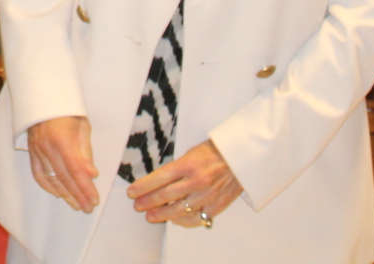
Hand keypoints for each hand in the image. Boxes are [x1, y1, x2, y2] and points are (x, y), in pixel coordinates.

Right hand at [28, 116, 98, 211]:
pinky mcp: (32, 152)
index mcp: (63, 140)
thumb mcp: (82, 127)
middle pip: (64, 178)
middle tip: (88, 208)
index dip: (85, 187)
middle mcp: (48, 148)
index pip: (76, 170)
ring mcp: (38, 151)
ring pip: (52, 179)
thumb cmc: (67, 111)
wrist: (43, 98)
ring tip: (77, 205)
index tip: (94, 199)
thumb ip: (86, 152)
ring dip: (65, 194)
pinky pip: (39, 174)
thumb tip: (91, 174)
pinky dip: (48, 186)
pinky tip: (58, 194)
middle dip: (77, 195)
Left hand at [126, 140, 243, 226]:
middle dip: (148, 202)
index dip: (143, 187)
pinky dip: (184, 221)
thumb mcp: (190, 153)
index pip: (158, 178)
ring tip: (151, 216)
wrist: (241, 157)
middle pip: (165, 195)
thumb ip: (175, 169)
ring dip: (162, 214)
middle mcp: (196, 181)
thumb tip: (157, 182)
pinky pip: (197, 218)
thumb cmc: (214, 152)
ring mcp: (207, 195)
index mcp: (187, 164)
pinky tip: (175, 220)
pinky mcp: (217, 205)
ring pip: (179, 210)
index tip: (132, 192)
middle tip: (137, 205)